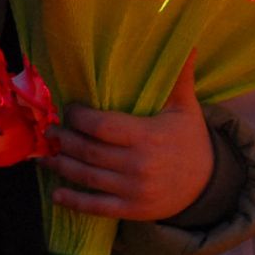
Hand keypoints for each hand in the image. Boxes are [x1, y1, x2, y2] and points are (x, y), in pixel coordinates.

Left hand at [48, 54, 212, 220]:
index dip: (77, 117)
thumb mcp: (185, 109)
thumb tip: (188, 45)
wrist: (209, 185)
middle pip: (87, 150)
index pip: (100, 126)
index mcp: (148, 136)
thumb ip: (178, 78)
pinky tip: (56, 193)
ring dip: (60, 165)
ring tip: (46, 154)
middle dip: (63, 139)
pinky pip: (96, 206)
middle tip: (49, 130)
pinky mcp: (132, 209)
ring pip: (86, 176)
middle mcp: (139, 165)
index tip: (68, 110)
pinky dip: (73, 201)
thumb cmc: (189, 140)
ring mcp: (134, 190)